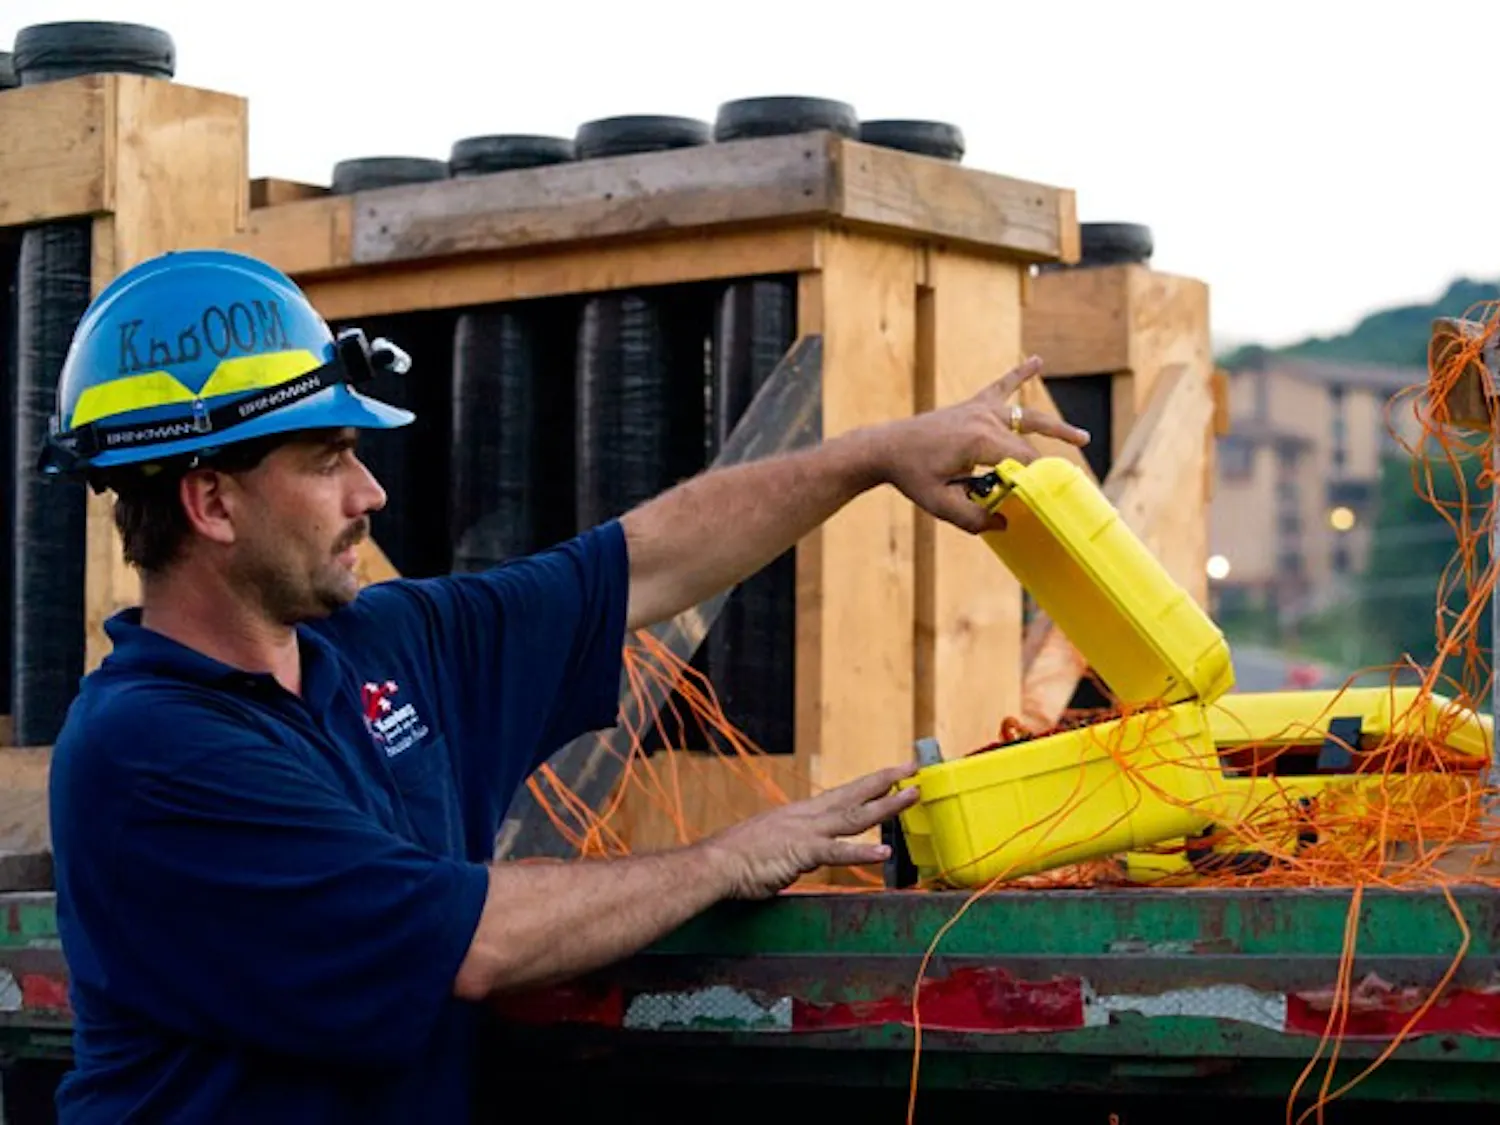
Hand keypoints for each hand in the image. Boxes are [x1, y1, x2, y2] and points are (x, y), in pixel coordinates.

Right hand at [699, 763, 920, 899]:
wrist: (716, 864)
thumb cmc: (740, 858)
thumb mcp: (774, 845)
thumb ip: (796, 846)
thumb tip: (805, 853)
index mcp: (802, 814)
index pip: (844, 794)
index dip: (870, 784)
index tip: (893, 773)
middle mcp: (808, 817)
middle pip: (855, 794)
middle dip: (886, 781)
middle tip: (914, 768)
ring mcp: (806, 832)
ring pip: (854, 816)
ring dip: (886, 806)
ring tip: (912, 797)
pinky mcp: (801, 853)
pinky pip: (837, 852)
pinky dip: (862, 852)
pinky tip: (885, 852)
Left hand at [875, 355, 1089, 533]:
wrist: (885, 448)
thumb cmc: (911, 476)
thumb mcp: (939, 504)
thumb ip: (972, 518)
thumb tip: (1004, 525)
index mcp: (979, 441)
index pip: (1022, 463)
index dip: (1034, 483)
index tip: (1041, 502)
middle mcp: (984, 419)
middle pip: (1029, 442)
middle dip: (1051, 461)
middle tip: (1071, 479)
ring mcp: (979, 409)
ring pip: (1025, 416)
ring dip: (1053, 426)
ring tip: (1081, 437)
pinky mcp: (972, 406)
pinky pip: (1001, 386)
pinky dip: (1020, 374)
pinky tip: (1036, 361)